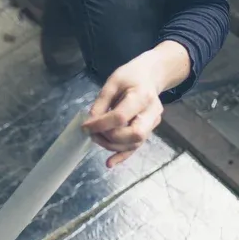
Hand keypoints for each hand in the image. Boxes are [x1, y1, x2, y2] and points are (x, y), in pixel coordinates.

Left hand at [84, 52, 166, 168]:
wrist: (151, 76)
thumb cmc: (131, 76)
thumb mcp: (113, 82)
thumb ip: (101, 103)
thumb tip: (90, 122)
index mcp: (142, 96)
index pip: (120, 117)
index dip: (100, 125)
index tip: (85, 127)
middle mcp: (151, 112)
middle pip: (133, 135)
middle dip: (109, 138)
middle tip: (93, 132)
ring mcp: (153, 123)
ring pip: (134, 144)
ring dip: (112, 146)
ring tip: (97, 138)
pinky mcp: (149, 130)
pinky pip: (136, 147)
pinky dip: (122, 156)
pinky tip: (109, 163)